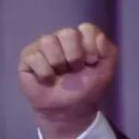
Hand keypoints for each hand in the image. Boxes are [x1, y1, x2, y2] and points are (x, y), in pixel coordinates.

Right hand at [18, 23, 117, 138]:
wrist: (68, 109)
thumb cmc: (87, 88)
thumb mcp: (106, 71)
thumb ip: (109, 52)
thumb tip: (99, 37)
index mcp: (83, 38)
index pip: (87, 28)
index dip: (91, 46)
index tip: (92, 62)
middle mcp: (63, 38)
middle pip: (68, 33)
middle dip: (74, 55)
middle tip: (75, 69)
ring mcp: (44, 46)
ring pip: (49, 41)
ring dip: (59, 64)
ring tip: (61, 75)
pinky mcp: (28, 57)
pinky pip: (34, 56)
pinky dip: (45, 72)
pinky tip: (48, 79)